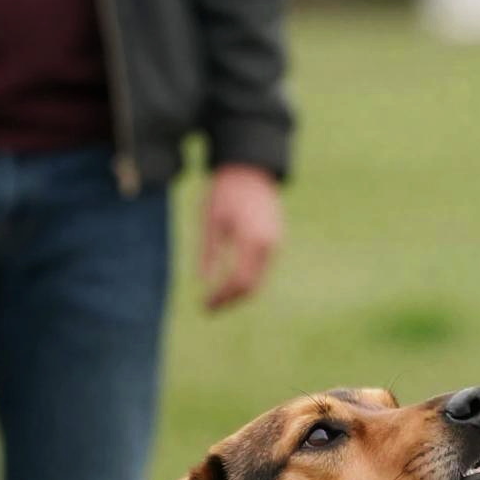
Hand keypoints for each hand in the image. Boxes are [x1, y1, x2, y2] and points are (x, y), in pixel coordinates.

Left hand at [200, 163, 281, 308]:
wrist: (250, 171)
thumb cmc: (225, 192)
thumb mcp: (210, 220)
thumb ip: (208, 251)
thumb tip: (204, 281)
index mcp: (252, 239)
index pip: (239, 280)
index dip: (222, 296)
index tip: (205, 304)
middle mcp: (269, 246)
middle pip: (252, 287)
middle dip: (230, 301)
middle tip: (208, 309)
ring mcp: (275, 246)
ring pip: (258, 281)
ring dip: (237, 293)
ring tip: (216, 299)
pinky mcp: (275, 243)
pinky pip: (261, 270)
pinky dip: (245, 281)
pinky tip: (228, 283)